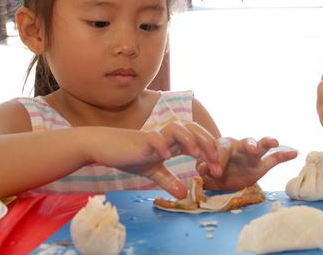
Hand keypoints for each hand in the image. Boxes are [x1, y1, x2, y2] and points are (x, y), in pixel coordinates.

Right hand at [86, 122, 219, 198]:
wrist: (104, 146)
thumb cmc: (129, 155)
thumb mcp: (152, 171)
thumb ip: (168, 180)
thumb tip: (184, 195)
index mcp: (173, 142)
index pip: (198, 141)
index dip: (210, 153)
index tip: (218, 171)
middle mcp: (167, 136)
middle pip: (194, 129)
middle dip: (207, 144)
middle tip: (215, 163)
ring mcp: (155, 136)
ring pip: (177, 128)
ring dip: (189, 139)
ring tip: (196, 154)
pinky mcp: (141, 139)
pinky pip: (154, 137)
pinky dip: (162, 144)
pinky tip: (167, 156)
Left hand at [197, 136, 297, 190]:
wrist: (222, 179)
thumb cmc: (214, 171)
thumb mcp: (207, 172)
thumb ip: (205, 169)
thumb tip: (202, 167)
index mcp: (223, 146)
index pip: (222, 148)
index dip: (219, 158)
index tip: (215, 172)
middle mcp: (239, 146)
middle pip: (244, 142)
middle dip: (249, 144)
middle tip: (251, 149)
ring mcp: (252, 155)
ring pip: (261, 145)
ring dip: (267, 142)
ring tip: (274, 142)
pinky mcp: (262, 164)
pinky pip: (275, 158)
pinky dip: (284, 154)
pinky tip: (295, 152)